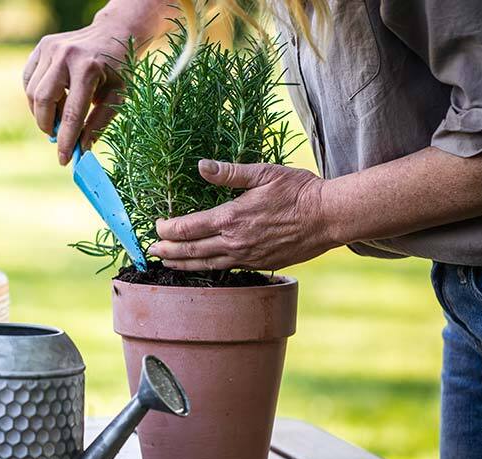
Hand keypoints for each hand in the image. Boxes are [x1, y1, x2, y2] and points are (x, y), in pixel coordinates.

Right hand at [23, 1, 174, 164]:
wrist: (115, 32)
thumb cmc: (120, 69)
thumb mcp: (118, 97)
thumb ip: (98, 123)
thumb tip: (81, 148)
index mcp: (89, 68)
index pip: (72, 113)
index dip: (66, 140)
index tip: (64, 160)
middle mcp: (66, 55)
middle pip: (43, 101)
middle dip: (48, 126)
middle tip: (58, 137)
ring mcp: (50, 48)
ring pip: (32, 92)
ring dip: (42, 112)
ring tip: (60, 115)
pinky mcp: (42, 46)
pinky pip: (29, 80)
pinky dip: (36, 97)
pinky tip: (53, 100)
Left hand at [148, 159, 340, 270]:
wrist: (329, 217)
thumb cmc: (299, 191)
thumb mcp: (264, 173)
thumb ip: (230, 173)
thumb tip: (201, 165)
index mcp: (232, 218)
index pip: (188, 228)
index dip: (168, 229)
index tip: (157, 226)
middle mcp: (235, 242)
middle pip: (191, 251)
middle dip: (168, 250)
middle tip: (152, 250)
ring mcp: (247, 256)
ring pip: (207, 265)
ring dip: (183, 264)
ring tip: (167, 263)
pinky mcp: (260, 264)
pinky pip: (227, 269)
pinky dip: (208, 269)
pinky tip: (202, 267)